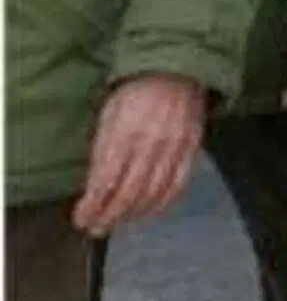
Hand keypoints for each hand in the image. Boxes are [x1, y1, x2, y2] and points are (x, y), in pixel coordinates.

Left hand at [74, 74, 207, 235]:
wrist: (175, 72)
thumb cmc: (135, 93)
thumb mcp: (108, 116)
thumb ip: (102, 150)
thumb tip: (95, 187)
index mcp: (124, 132)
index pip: (106, 180)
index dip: (93, 205)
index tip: (82, 219)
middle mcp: (150, 143)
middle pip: (129, 193)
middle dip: (110, 216)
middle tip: (98, 228)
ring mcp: (173, 147)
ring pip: (153, 194)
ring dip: (134, 214)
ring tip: (120, 221)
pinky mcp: (191, 150)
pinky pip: (178, 185)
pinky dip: (163, 204)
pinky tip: (150, 211)